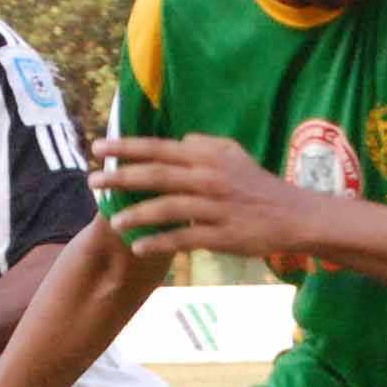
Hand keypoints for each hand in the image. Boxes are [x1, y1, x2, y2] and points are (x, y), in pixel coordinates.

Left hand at [89, 134, 318, 260]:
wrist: (294, 215)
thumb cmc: (258, 185)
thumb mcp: (234, 154)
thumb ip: (205, 144)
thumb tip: (180, 139)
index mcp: (207, 157)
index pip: (159, 148)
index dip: (126, 148)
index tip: (98, 149)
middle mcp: (208, 178)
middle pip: (156, 175)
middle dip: (120, 177)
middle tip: (92, 181)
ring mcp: (214, 207)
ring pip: (167, 207)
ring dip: (136, 214)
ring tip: (113, 221)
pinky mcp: (221, 235)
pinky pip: (184, 238)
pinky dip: (159, 242)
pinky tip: (138, 247)